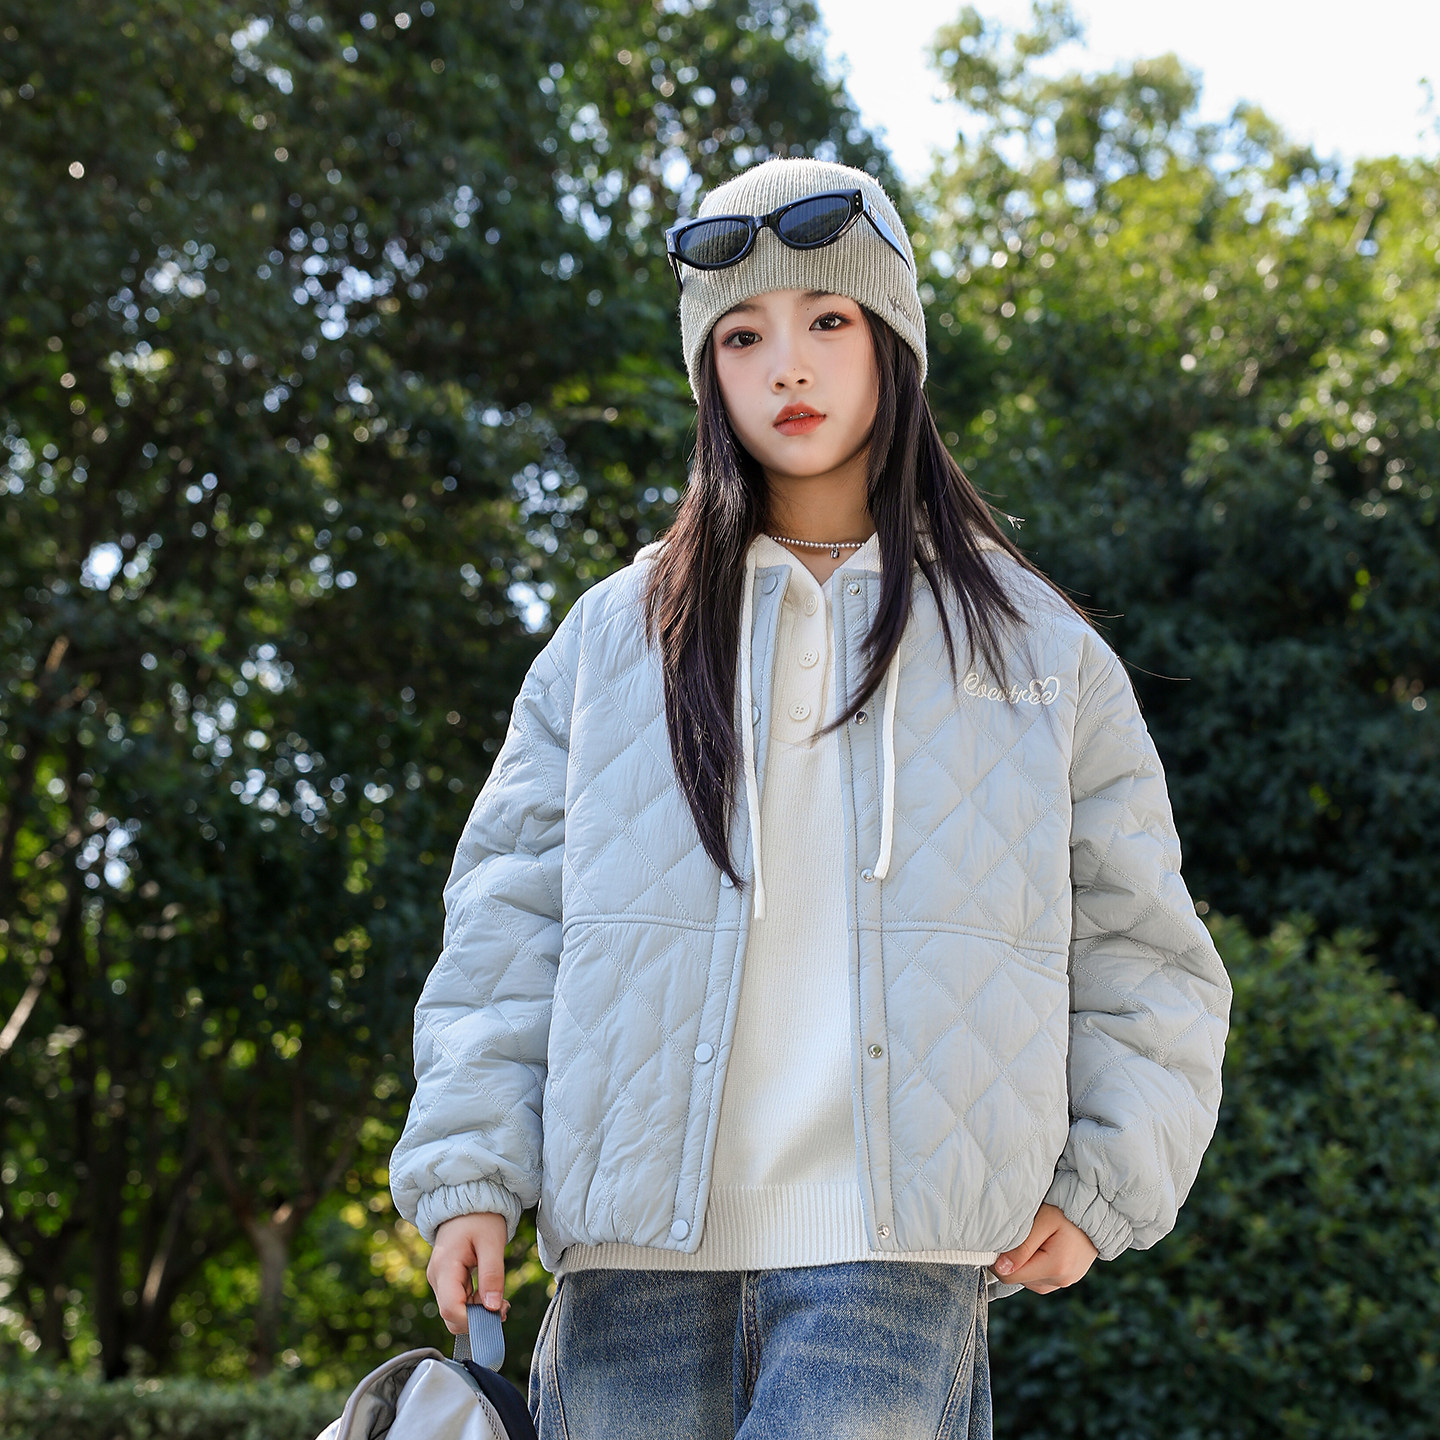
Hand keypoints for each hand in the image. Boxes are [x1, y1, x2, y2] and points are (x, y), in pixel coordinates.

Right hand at [427, 1212, 510, 1335]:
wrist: (468, 1199)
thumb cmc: (480, 1217)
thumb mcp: (492, 1243)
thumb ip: (492, 1275)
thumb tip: (493, 1308)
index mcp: (444, 1267)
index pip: (451, 1310)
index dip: (473, 1320)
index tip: (497, 1314)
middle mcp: (436, 1277)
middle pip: (451, 1315)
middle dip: (478, 1318)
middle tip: (503, 1306)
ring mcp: (439, 1279)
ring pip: (455, 1311)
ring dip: (478, 1312)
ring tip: (501, 1299)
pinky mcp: (446, 1279)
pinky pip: (458, 1301)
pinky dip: (475, 1304)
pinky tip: (490, 1293)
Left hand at [991, 1202, 1097, 1293]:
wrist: (1093, 1215)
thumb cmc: (1066, 1213)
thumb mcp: (1042, 1221)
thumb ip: (1021, 1246)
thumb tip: (1000, 1268)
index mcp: (1055, 1267)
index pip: (1010, 1276)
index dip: (998, 1260)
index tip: (1000, 1241)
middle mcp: (1060, 1281)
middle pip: (1018, 1279)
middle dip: (1013, 1260)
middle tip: (1023, 1235)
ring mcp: (1064, 1283)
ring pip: (1027, 1280)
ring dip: (1024, 1263)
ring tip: (1036, 1239)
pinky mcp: (1065, 1281)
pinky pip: (1039, 1279)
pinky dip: (1034, 1265)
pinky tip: (1041, 1248)